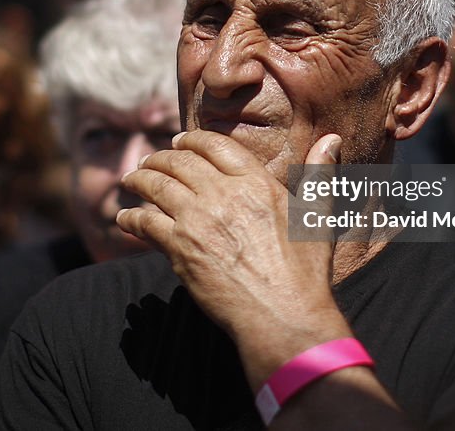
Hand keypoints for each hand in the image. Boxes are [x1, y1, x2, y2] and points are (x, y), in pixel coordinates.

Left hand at [118, 130, 347, 377]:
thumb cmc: (305, 272)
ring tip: (131, 180)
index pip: (214, 145)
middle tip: (148, 162)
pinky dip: (130, 217)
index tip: (179, 141)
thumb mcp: (317, 217)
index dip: (191, 140)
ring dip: (139, 180)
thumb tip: (331, 139)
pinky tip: (123, 217)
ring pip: (157, 186)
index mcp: (256, 182)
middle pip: (180, 162)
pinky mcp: (179, 248)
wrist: (284, 316)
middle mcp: (224, 194)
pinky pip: (145, 223)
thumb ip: (319, 174)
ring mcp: (198, 220)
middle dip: (159, 158)